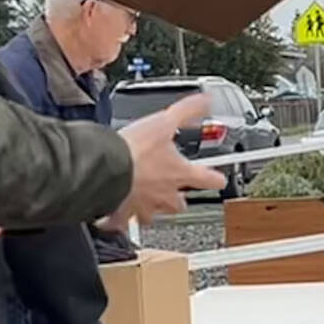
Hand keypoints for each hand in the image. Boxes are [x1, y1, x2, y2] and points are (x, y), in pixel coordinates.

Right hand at [108, 94, 226, 227]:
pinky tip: (116, 211)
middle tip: (175, 189)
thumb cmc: (135, 149)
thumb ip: (187, 111)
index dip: (216, 178)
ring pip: (154, 215)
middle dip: (179, 198)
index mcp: (180, 173)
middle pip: (180, 204)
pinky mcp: (123, 215)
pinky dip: (121, 218)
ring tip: (146, 198)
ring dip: (152, 208)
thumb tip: (205, 101)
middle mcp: (165, 194)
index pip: (209, 179)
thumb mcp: (164, 121)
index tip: (219, 179)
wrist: (104, 167)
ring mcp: (145, 207)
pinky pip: (124, 222)